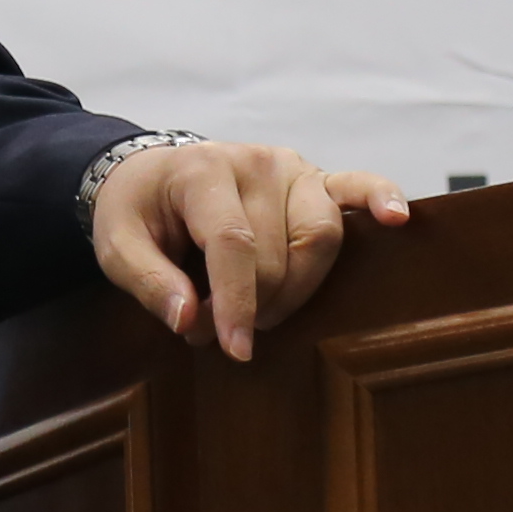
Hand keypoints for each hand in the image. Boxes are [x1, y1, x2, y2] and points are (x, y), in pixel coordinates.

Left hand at [93, 142, 411, 360]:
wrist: (152, 175)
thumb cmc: (137, 212)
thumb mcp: (116, 246)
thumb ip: (149, 282)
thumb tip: (189, 319)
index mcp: (203, 169)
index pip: (234, 243)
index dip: (237, 302)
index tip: (234, 349)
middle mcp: (257, 162)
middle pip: (280, 253)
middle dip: (253, 305)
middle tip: (214, 327)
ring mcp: (293, 168)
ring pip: (321, 238)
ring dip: (297, 288)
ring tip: (260, 308)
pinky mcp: (317, 180)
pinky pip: (357, 185)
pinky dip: (381, 199)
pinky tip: (396, 220)